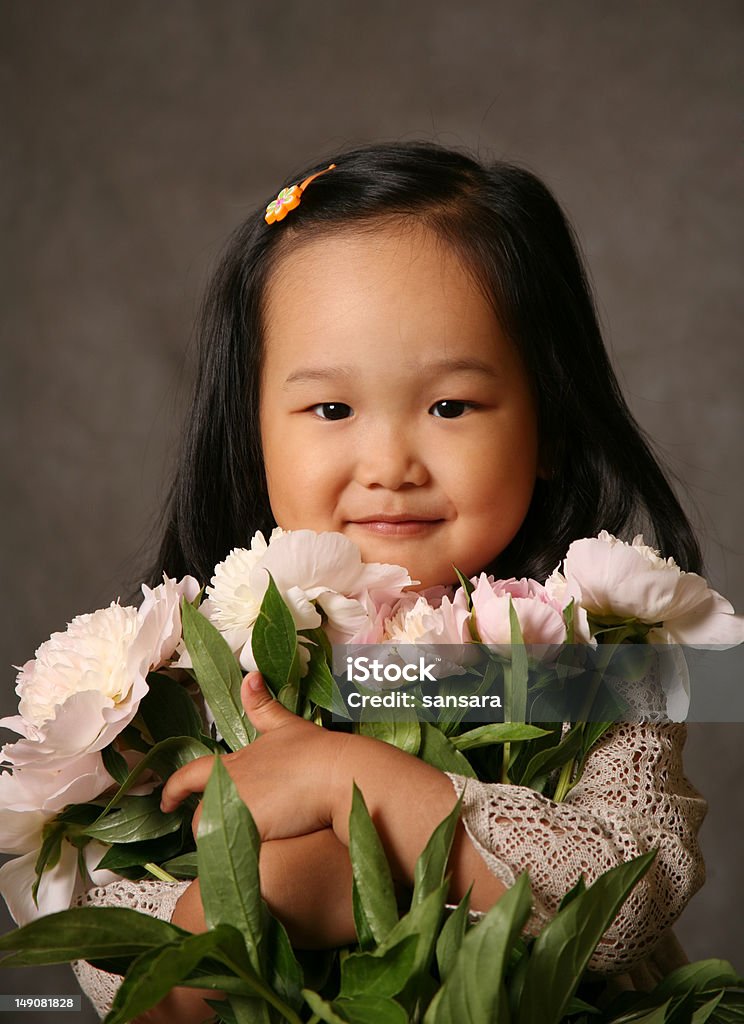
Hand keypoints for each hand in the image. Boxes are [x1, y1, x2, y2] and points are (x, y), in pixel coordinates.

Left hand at [160, 672, 349, 842]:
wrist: (337, 774)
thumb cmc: (316, 751)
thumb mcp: (286, 724)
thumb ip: (262, 707)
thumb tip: (250, 677)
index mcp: (234, 762)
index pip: (191, 774)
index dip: (174, 789)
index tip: (166, 801)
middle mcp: (227, 785)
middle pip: (200, 814)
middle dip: (208, 823)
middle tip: (222, 830)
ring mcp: (236, 809)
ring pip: (214, 834)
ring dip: (225, 839)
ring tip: (247, 842)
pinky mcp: (250, 830)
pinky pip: (230, 851)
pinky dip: (237, 855)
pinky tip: (255, 854)